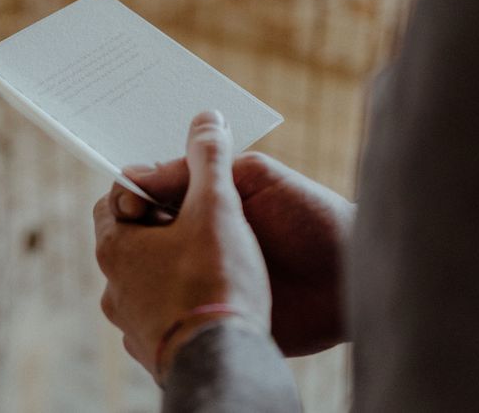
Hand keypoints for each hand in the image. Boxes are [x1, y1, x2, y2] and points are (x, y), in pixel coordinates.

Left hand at [93, 111, 271, 382]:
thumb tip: (206, 117)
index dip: (147, 185)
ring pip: (144, 278)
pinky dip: (178, 300)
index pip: (116, 197)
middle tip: (198, 220)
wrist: (225, 364)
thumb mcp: (217, 207)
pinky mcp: (153, 351)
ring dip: (169, 264)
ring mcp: (130, 323)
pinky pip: (160, 313)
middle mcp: (112, 286)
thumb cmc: (216, 280)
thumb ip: (209, 158)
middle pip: (130, 237)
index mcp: (115, 246)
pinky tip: (209, 298)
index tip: (179, 188)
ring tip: (208, 260)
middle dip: (160, 224)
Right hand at [113, 151, 354, 355]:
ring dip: (136, 273)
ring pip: (147, 273)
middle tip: (127, 241)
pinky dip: (153, 307)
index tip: (130, 205)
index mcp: (205, 198)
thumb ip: (206, 166)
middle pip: (142, 232)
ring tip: (133, 276)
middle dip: (129, 234)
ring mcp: (201, 275)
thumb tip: (141, 171)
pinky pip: (169, 309)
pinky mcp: (210, 310)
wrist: (351, 276)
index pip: (151, 190)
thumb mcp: (255, 177)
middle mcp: (196, 235)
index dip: (134, 194)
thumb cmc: (309, 215)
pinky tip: (150, 307)